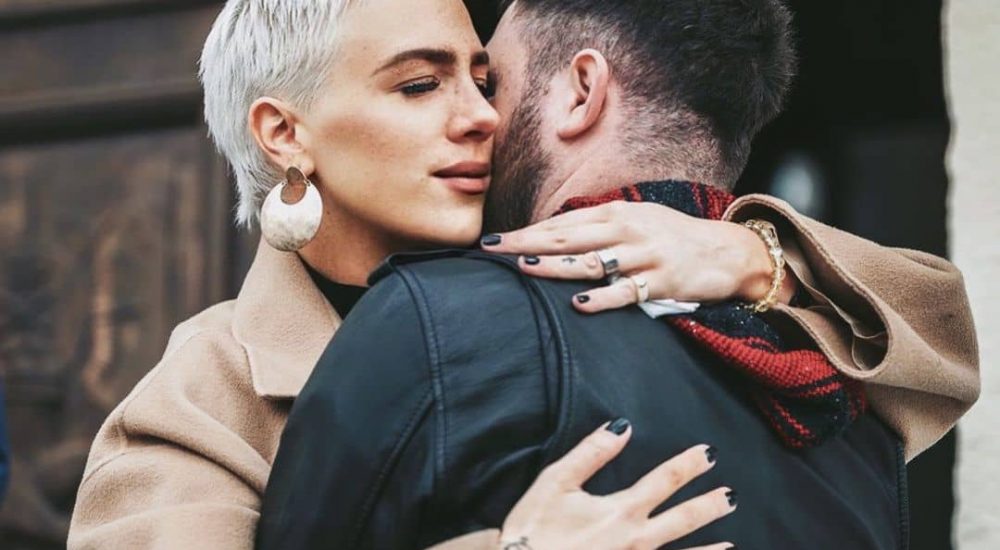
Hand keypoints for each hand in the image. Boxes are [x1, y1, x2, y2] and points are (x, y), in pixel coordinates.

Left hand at [481, 201, 794, 312]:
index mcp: (617, 214)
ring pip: (591, 262)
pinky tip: (577, 303)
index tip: (495, 240)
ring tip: (524, 269)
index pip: (563, 223)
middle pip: (567, 238)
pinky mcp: (659, 283)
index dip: (527, 232)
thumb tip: (556, 234)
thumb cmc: (674, 237)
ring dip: (555, 266)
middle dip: (527, 244)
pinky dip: (600, 298)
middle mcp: (627, 231)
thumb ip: (599, 226)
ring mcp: (643, 257)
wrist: (727, 251)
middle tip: (493, 249)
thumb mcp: (637, 220)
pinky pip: (624, 293)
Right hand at [499, 419, 735, 549]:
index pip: (664, 481)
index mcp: (621, 511)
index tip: (708, 454)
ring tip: (730, 544)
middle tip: (731, 496)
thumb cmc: (534, 532)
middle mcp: (637, 541)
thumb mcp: (555, 483)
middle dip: (709, 506)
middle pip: (683, 520)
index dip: (688, 465)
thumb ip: (590, 453)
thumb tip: (622, 427)